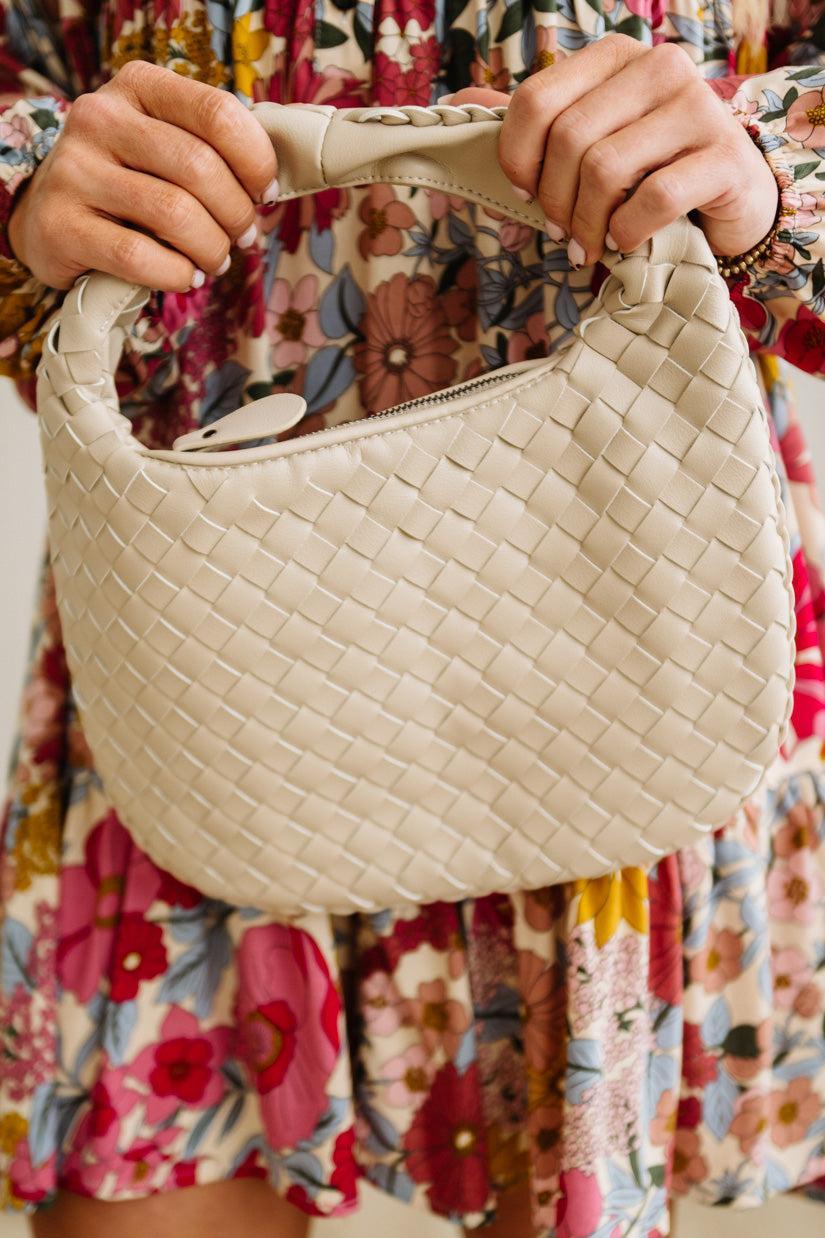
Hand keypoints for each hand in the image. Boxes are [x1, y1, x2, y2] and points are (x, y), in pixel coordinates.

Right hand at [7, 60, 278, 291]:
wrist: (49, 215)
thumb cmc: (128, 181)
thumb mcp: (163, 143)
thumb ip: (211, 148)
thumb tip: (271, 183)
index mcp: (137, 86)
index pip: (217, 113)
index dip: (256, 161)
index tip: (265, 193)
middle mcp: (100, 118)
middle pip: (200, 168)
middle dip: (237, 214)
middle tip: (242, 238)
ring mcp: (75, 170)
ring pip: (174, 214)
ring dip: (212, 248)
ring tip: (216, 260)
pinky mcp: (61, 225)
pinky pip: (140, 256)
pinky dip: (177, 274)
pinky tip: (186, 276)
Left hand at [450, 34, 778, 267]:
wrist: (730, 197)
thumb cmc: (646, 171)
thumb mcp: (587, 142)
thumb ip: (531, 126)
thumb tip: (454, 105)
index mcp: (614, 58)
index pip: (536, 99)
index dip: (516, 158)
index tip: (525, 193)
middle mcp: (658, 68)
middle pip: (569, 140)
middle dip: (554, 201)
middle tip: (560, 234)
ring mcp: (697, 107)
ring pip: (606, 169)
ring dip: (586, 224)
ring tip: (588, 247)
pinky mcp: (724, 156)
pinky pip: (652, 199)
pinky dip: (627, 232)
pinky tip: (626, 242)